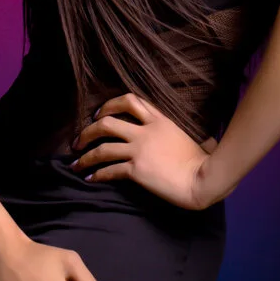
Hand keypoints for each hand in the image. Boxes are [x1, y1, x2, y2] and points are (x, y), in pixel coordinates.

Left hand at [70, 92, 210, 210]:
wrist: (204, 179)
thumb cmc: (203, 161)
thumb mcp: (191, 137)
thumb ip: (184, 134)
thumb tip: (204, 140)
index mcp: (159, 120)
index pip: (130, 101)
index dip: (109, 105)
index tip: (98, 114)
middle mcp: (146, 131)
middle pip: (107, 122)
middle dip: (88, 131)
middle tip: (78, 140)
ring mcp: (140, 149)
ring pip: (103, 148)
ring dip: (85, 156)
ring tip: (75, 164)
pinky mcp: (137, 170)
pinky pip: (110, 170)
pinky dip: (97, 174)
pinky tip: (90, 178)